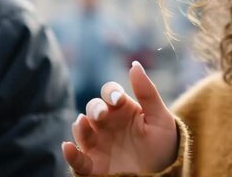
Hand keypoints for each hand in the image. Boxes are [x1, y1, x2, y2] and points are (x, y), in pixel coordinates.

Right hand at [62, 61, 177, 174]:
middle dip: (95, 108)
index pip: (110, 94)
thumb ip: (147, 92)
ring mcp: (98, 143)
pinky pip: (77, 160)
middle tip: (102, 115)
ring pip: (81, 130)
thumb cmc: (163, 143)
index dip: (110, 92)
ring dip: (80, 126)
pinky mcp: (93, 165)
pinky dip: (70, 154)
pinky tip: (67, 147)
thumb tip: (134, 64)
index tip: (116, 99)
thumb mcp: (159, 118)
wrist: (164, 173)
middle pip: (93, 108)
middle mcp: (107, 124)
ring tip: (83, 123)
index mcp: (123, 109)